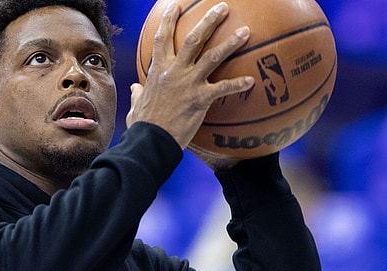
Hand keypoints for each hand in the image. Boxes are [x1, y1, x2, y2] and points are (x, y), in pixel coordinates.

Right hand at [126, 2, 253, 150]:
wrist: (150, 141)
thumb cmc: (142, 126)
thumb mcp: (136, 107)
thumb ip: (137, 95)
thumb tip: (135, 89)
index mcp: (158, 71)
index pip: (162, 39)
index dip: (168, 20)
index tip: (175, 6)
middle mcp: (173, 72)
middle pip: (193, 39)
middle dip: (208, 21)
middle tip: (222, 7)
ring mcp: (188, 84)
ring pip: (212, 57)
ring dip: (230, 43)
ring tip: (245, 31)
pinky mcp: (200, 100)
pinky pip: (223, 88)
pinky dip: (238, 83)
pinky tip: (251, 80)